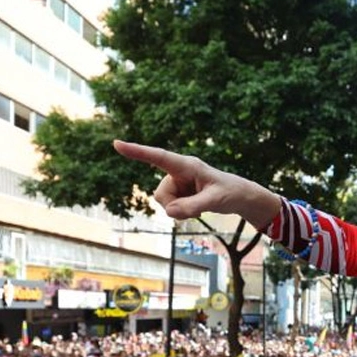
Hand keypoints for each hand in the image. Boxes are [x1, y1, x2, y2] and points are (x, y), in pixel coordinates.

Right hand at [112, 141, 278, 221]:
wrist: (239, 196)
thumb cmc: (230, 193)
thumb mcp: (215, 201)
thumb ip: (193, 206)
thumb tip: (169, 211)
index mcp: (187, 165)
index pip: (158, 157)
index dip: (137, 151)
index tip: (117, 144)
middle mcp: (178, 171)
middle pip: (161, 194)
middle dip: (174, 206)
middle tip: (198, 208)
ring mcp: (177, 182)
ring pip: (164, 202)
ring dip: (179, 210)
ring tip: (200, 207)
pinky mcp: (178, 192)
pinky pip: (170, 207)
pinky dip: (181, 212)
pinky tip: (196, 208)